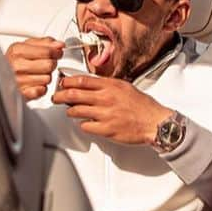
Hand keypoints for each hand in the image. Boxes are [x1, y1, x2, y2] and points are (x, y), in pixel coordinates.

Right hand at [6, 37, 62, 100]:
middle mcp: (17, 65)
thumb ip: (44, 43)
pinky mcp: (22, 94)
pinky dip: (41, 88)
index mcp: (17, 50)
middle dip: (50, 64)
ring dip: (45, 77)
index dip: (56, 52)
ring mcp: (19, 80)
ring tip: (36, 75)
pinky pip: (42, 90)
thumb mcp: (26, 46)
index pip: (48, 52)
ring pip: (48, 78)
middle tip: (44, 64)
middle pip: (50, 65)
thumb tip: (59, 45)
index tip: (57, 53)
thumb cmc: (14, 61)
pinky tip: (34, 84)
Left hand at [52, 73, 170, 145]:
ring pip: (76, 111)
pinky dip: (83, 124)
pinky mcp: (106, 130)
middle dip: (60, 96)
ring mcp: (105, 114)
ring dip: (70, 111)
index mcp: (111, 86)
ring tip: (70, 111)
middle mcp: (106, 98)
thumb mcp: (125, 87)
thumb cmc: (142, 106)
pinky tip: (86, 123)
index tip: (62, 83)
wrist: (155, 122)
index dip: (67, 81)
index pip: (82, 80)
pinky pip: (86, 126)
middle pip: (74, 94)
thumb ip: (107, 85)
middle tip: (56, 98)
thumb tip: (90, 84)